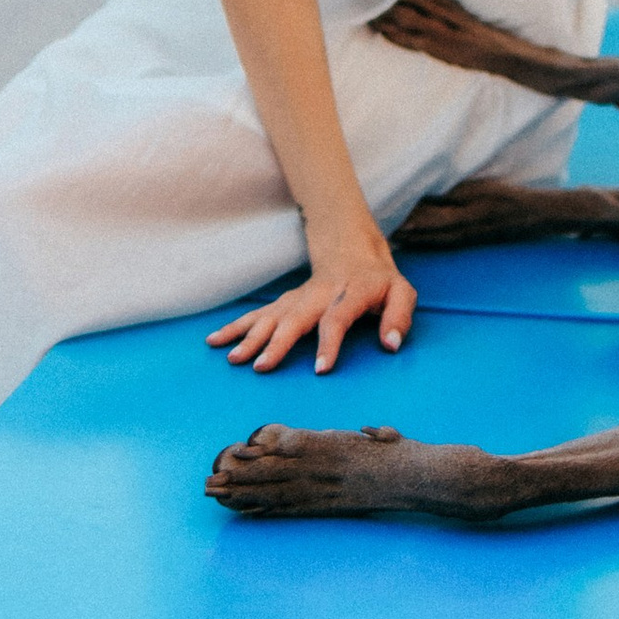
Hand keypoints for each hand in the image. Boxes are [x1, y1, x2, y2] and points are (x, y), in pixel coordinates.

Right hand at [208, 229, 417, 375]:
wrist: (352, 248)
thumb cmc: (380, 279)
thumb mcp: (402, 291)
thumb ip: (399, 317)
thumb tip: (390, 345)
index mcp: (351, 292)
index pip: (338, 318)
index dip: (329, 343)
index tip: (320, 369)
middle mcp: (320, 294)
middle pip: (296, 317)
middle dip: (278, 342)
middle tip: (261, 366)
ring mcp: (299, 296)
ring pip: (271, 315)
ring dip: (250, 336)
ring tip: (233, 358)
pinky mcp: (285, 301)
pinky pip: (259, 314)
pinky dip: (237, 326)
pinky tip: (216, 340)